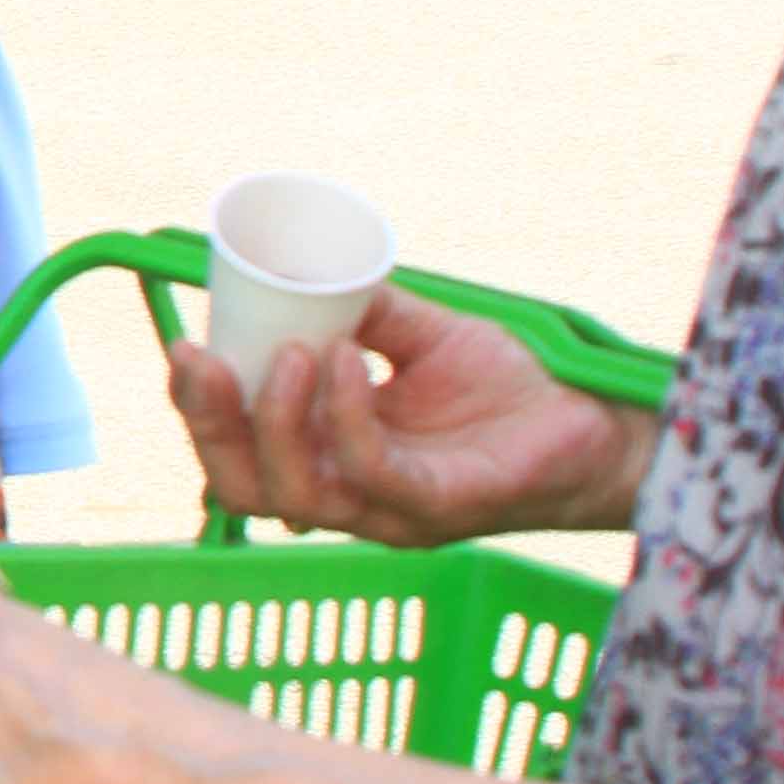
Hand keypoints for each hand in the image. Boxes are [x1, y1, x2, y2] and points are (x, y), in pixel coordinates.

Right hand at [163, 283, 657, 546]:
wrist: (599, 419)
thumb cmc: (513, 386)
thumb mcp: (424, 336)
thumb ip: (367, 313)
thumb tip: (307, 270)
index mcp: (333, 460)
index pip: (241, 456)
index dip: (200, 413)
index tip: (183, 348)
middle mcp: (352, 498)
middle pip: (247, 488)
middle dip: (211, 427)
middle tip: (199, 361)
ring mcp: (394, 513)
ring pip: (299, 495)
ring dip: (278, 422)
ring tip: (291, 353)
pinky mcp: (442, 509)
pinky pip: (376, 474)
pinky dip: (350, 417)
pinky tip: (347, 360)